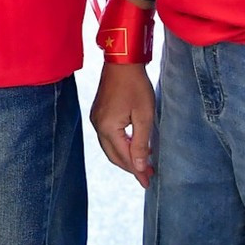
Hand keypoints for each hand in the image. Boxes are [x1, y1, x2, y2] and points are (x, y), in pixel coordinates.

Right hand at [90, 63, 156, 186]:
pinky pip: (108, 137)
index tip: (148, 182)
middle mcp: (98, 126)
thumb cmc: (136, 86)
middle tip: (148, 174)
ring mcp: (96, 119)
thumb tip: (140, 166)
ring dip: (125, 156)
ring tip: (143, 163)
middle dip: (131, 166)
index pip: (124, 157)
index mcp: (108, 128)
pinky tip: (133, 145)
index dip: (137, 170)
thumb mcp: (144, 116)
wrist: (122, 62)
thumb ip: (141, 143)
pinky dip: (120, 145)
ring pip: (110, 147)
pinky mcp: (98, 113)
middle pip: (113, 155)